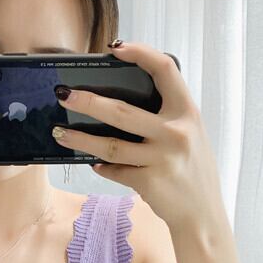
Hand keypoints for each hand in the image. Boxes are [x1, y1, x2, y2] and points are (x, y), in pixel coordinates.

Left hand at [52, 41, 223, 232]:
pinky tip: (93, 163)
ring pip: (109, 145)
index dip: (140, 53)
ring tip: (59, 133)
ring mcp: (161, 158)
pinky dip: (102, 166)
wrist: (202, 214)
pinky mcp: (148, 182)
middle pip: (121, 110)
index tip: (115, 48)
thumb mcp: (190, 135)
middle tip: (63, 94)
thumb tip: (119, 105)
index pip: (164, 70)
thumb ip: (166, 117)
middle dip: (87, 101)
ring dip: (80, 139)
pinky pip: (115, 170)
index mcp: (187, 112)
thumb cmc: (192, 170)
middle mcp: (175, 132)